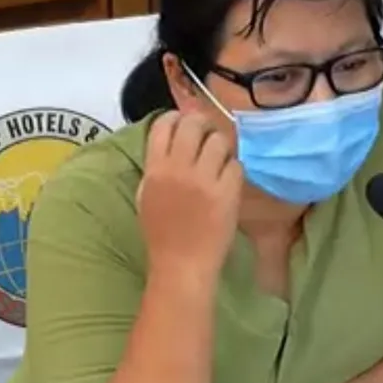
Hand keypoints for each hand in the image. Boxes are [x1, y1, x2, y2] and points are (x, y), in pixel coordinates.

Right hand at [138, 111, 242, 272]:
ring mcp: (205, 180)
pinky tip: (227, 183)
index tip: (184, 123)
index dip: (177, 118)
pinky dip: (233, 171)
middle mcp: (179, 169)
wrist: (182, 264)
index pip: (165, 125)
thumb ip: (157, 164)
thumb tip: (173, 138)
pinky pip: (236, 165)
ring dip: (221, 148)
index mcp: (155, 169)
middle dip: (202, 127)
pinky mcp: (227, 193)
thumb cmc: (161, 233)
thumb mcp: (146, 194)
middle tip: (206, 138)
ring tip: (218, 162)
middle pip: (195, 124)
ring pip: (219, 141)